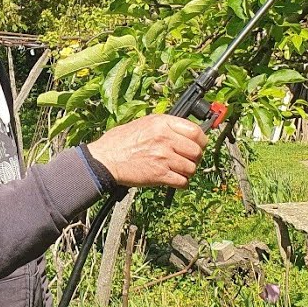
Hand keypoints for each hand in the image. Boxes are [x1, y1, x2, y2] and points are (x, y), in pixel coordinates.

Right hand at [86, 114, 206, 188]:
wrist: (105, 159)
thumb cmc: (121, 141)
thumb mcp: (144, 123)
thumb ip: (166, 126)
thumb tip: (185, 132)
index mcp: (162, 123)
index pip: (196, 131)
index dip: (201, 141)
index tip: (199, 145)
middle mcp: (165, 139)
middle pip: (197, 151)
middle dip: (195, 158)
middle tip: (188, 160)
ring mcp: (163, 158)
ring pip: (191, 168)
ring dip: (188, 172)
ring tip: (178, 170)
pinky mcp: (159, 175)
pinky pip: (182, 182)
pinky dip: (181, 183)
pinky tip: (174, 180)